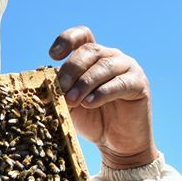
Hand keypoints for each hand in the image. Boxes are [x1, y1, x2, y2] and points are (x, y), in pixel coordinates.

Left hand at [49, 27, 157, 169]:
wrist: (116, 144)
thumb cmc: (91, 120)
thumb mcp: (69, 104)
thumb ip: (59, 92)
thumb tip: (42, 89)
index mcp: (93, 56)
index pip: (82, 35)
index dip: (67, 40)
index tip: (53, 56)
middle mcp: (111, 56)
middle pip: (90, 51)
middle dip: (71, 70)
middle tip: (60, 90)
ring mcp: (128, 68)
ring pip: (104, 66)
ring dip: (84, 83)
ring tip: (72, 100)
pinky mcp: (139, 84)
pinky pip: (120, 83)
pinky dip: (102, 92)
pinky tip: (89, 103)